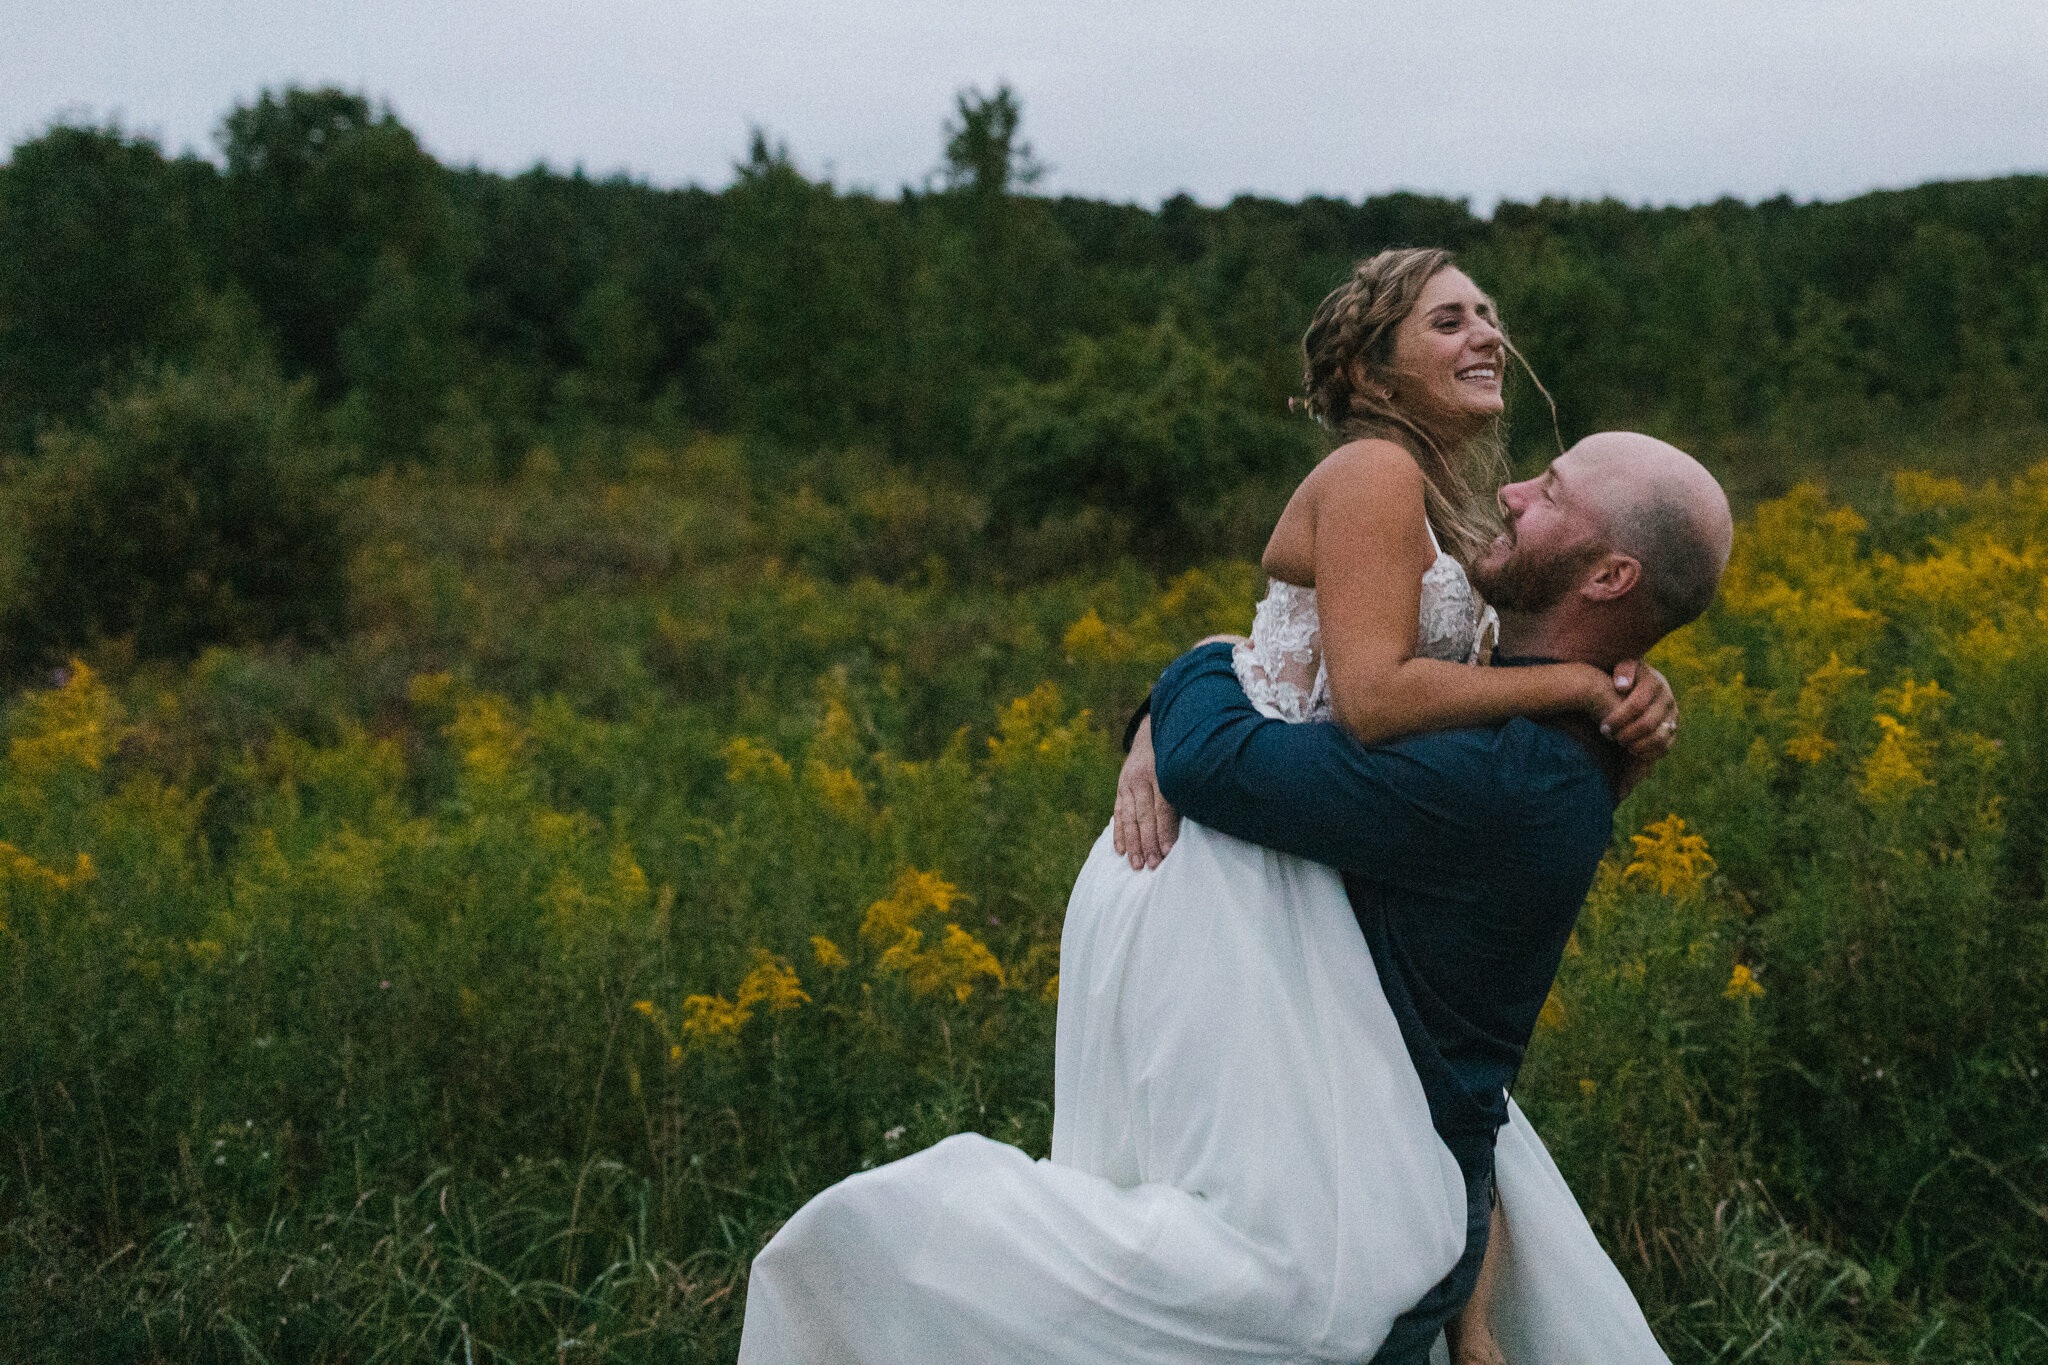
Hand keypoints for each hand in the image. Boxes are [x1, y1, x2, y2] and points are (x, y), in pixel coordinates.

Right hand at [1113, 716, 1179, 869]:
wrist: (1152, 732)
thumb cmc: (1179, 756)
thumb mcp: (1185, 767)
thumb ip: (1187, 790)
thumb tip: (1204, 817)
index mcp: (1162, 772)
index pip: (1163, 807)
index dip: (1165, 831)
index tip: (1168, 852)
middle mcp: (1141, 778)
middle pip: (1144, 816)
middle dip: (1148, 843)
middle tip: (1153, 865)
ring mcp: (1127, 783)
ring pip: (1129, 817)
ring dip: (1132, 843)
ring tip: (1137, 865)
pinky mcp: (1120, 787)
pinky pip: (1118, 813)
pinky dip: (1118, 833)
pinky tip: (1120, 851)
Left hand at [1598, 660, 1677, 760]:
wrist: (1637, 682)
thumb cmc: (1621, 675)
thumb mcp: (1621, 665)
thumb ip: (1623, 669)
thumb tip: (1622, 686)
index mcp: (1654, 682)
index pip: (1638, 705)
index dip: (1618, 718)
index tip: (1603, 727)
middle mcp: (1667, 699)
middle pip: (1648, 723)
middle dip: (1625, 733)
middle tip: (1609, 737)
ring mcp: (1672, 715)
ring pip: (1659, 738)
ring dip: (1636, 745)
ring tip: (1620, 744)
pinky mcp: (1672, 728)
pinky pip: (1665, 747)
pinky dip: (1647, 753)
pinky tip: (1630, 751)